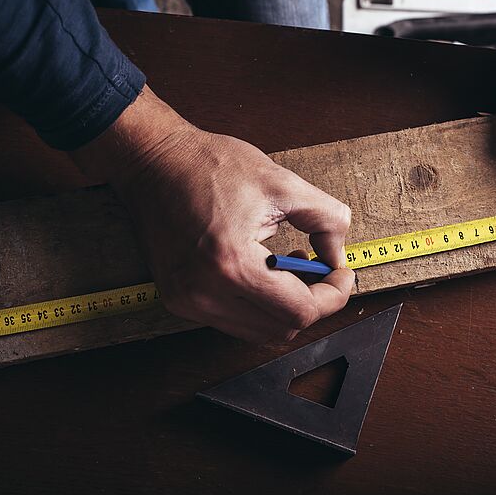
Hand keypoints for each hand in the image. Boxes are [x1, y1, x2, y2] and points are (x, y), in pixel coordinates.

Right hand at [71, 86, 354, 342]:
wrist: (153, 161)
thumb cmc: (210, 166)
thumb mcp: (282, 183)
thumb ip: (326, 220)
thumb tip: (339, 257)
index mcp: (230, 264)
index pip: (300, 311)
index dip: (333, 295)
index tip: (342, 273)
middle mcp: (204, 293)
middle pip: (282, 330)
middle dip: (312, 302)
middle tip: (321, 269)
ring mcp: (187, 302)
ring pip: (259, 332)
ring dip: (284, 307)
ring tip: (289, 266)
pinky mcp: (178, 301)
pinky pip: (234, 321)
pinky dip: (258, 306)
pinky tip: (263, 272)